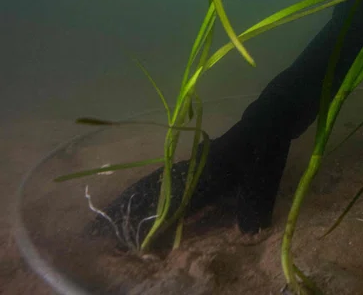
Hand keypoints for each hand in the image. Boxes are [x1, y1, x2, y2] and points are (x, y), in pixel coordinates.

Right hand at [86, 125, 290, 246]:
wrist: (269, 115)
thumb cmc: (267, 146)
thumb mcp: (266, 175)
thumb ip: (256, 203)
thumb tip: (248, 231)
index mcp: (206, 175)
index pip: (171, 205)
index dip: (152, 226)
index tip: (134, 246)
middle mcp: (190, 170)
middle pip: (149, 194)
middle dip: (122, 214)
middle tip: (93, 235)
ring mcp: (188, 165)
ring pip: (150, 185)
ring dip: (126, 203)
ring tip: (102, 221)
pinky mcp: (192, 164)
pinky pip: (159, 180)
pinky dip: (140, 192)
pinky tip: (131, 201)